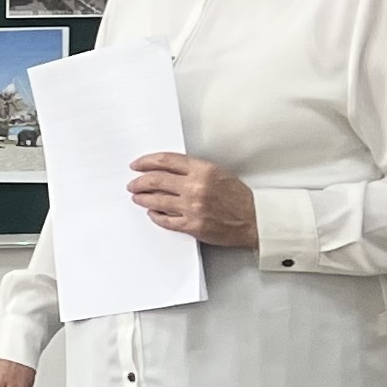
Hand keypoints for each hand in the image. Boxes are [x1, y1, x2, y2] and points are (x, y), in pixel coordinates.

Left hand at [126, 151, 256, 245]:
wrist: (254, 219)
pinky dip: (155, 216)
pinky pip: (165, 220)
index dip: (146, 162)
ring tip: (137, 197)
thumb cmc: (238, 196)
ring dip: (142, 198)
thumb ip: (193, 170)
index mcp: (202, 170)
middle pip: (156, 180)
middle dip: (139, 182)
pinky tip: (152, 213)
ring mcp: (192, 207)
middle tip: (132, 184)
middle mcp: (195, 187)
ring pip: (157, 200)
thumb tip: (166, 171)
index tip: (137, 165)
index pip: (165, 161)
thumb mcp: (218, 173)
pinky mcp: (192, 225)